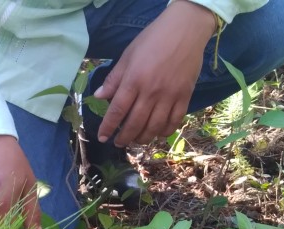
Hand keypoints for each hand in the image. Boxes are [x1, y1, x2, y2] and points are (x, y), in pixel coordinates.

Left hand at [94, 0, 216, 145]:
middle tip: (119, 143)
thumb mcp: (128, 55)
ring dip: (143, 138)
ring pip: (154, 126)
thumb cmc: (153, 40)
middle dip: (124, 137)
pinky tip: (158, 134)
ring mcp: (169, 96)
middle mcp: (150, 92)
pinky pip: (174, 121)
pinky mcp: (185, 96)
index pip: (117, 111)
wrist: (185, 30)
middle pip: (135, 123)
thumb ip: (114, 79)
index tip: (102, 137)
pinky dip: (165, 131)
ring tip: (137, 141)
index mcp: (133, 81)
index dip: (108, 127)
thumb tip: (98, 97)